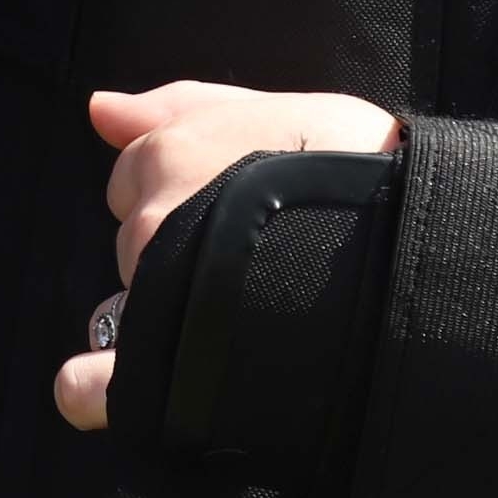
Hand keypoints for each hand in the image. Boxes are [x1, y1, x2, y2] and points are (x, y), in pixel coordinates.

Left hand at [52, 81, 399, 432]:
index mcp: (170, 155)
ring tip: (243, 316)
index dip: (182, 190)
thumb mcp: (280, 109)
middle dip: (175, 249)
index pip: (137, 175)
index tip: (230, 205)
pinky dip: (95, 391)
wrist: (402, 250)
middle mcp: (149, 222)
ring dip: (163, 310)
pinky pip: (99, 387)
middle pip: (136, 239)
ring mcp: (153, 296)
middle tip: (252, 258)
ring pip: (130, 303)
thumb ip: (183, 104)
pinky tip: (101, 393)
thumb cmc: (356, 167)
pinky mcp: (164, 366)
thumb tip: (98, 107)